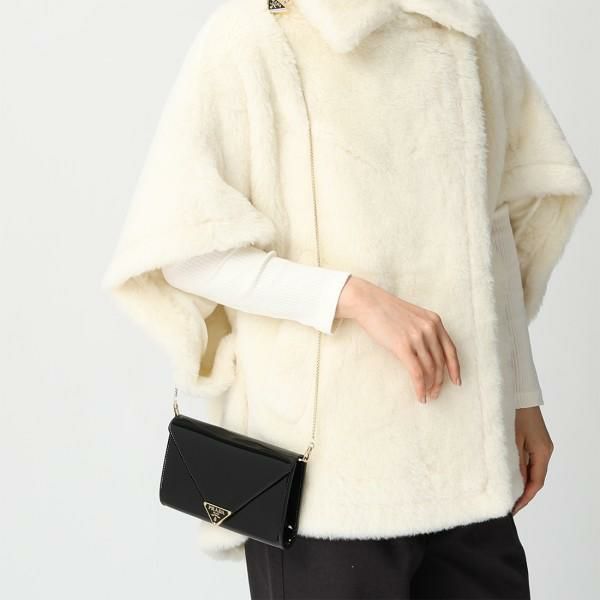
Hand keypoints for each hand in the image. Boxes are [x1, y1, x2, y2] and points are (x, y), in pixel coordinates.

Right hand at [336, 276, 460, 402]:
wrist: (368, 302)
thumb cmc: (386, 310)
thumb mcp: (413, 317)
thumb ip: (424, 331)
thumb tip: (429, 355)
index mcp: (434, 321)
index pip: (450, 349)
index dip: (454, 368)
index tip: (456, 381)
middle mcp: (429, 329)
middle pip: (441, 362)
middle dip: (440, 381)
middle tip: (436, 393)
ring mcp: (417, 337)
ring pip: (430, 369)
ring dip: (430, 386)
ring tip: (427, 395)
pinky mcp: (403, 346)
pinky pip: (416, 372)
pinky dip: (420, 387)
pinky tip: (420, 395)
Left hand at [512, 406, 553, 514]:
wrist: (518, 393)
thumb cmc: (513, 412)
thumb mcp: (511, 439)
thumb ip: (514, 461)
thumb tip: (515, 483)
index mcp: (542, 451)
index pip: (536, 482)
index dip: (525, 497)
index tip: (513, 508)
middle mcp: (544, 450)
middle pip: (535, 478)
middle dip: (522, 492)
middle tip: (507, 505)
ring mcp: (540, 445)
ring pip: (531, 469)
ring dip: (520, 481)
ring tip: (505, 493)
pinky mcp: (533, 440)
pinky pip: (528, 460)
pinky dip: (519, 469)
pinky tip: (507, 474)